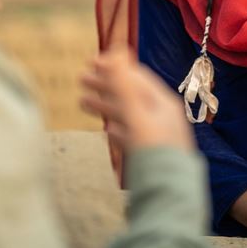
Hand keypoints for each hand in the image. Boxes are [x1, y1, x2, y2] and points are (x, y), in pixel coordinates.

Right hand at [79, 47, 193, 153]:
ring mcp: (157, 135)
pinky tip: (106, 130)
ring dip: (105, 105)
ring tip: (81, 102)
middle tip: (79, 79)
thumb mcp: (136, 114)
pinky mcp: (150, 154)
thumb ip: (123, 85)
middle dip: (105, 85)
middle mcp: (162, 116)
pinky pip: (131, 134)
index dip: (113, 67)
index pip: (135, 77)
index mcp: (162, 103)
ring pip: (128, 114)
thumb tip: (116, 53)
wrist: (167, 194)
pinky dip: (116, 126)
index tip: (90, 61)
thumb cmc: (152, 150)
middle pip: (130, 94)